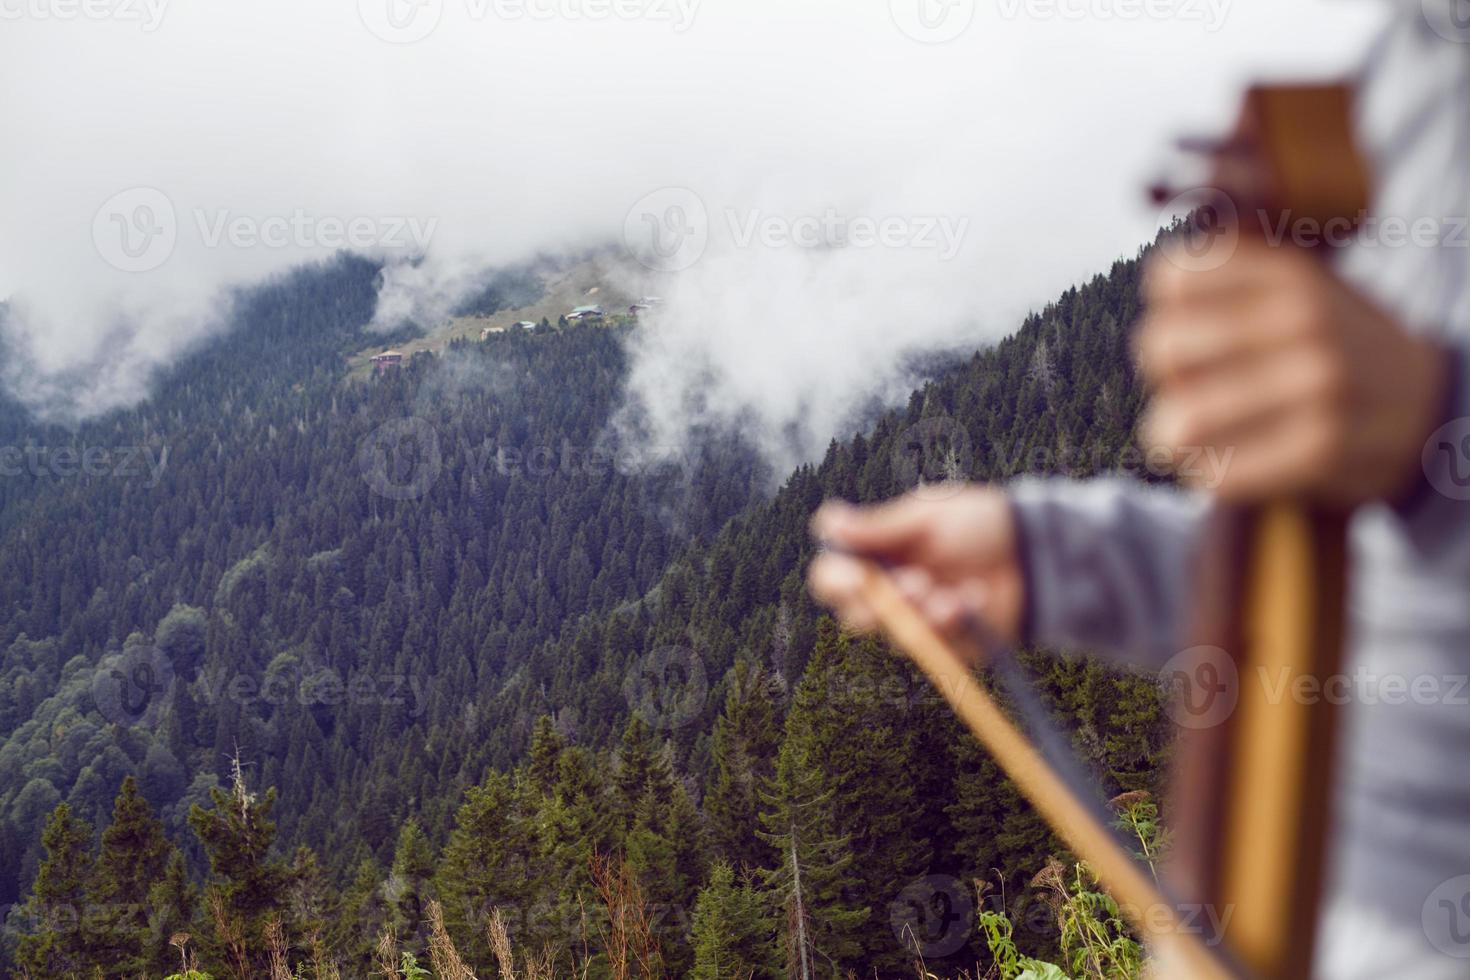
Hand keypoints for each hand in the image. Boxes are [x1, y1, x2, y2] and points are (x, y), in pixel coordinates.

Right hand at [807, 487, 1023, 651]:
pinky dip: (952, 623)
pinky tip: (973, 599)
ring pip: (894, 635)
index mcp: (879, 553)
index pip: (833, 574)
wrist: (1037, 552)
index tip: (855, 577)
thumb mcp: (930, 516)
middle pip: (854, 614)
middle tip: (917, 584)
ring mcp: (919, 618)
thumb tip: (829, 523)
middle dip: (881, 604)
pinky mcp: (948, 643)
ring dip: (920, 614)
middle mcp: (891, 589)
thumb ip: (880, 527)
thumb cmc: (982, 522)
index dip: (834, 580)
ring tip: (951, 594)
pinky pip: (935, 646)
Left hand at [1138, 238, 1448, 505]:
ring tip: (1191, 439)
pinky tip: (1223, 468)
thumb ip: (1232, 284)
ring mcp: (1317, 385)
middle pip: (1163, 347)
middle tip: (1188, 393)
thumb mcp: (1301, 290)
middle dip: (1165, 378)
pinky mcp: (1322, 449)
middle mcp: (1304, 320)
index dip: (1168, 314)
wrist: (1430, 406)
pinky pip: (1218, 473)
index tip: (1191, 335)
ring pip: (1183, 421)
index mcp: (1291, 274)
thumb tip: (1159, 297)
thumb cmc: (1338, 349)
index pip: (1174, 278)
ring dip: (1173, 437)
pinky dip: (1207, 476)